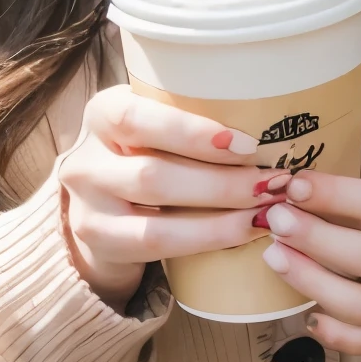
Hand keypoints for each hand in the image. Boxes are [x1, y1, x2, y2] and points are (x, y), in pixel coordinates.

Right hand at [58, 86, 286, 312]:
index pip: (135, 118)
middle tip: (274, 183)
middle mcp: (86, 160)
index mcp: (102, 113)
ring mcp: (88, 208)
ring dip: (221, 218)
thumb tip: (274, 119)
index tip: (246, 144)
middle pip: (153, 175)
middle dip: (222, 182)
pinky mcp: (101, 244)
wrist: (104, 203)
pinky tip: (242, 232)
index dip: (190, 132)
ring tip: (265, 211)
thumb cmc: (146, 149)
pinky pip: (157, 248)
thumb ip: (193, 115)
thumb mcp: (156, 121)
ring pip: (155, 220)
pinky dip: (206, 240)